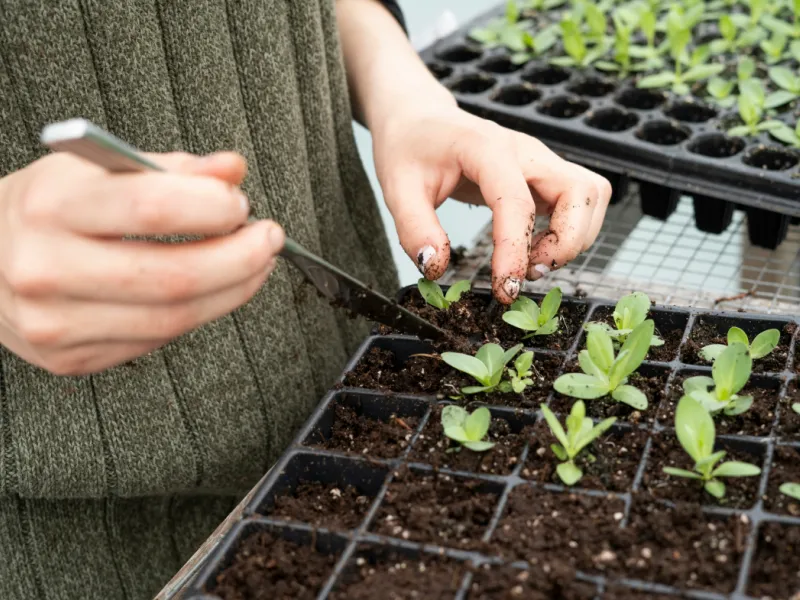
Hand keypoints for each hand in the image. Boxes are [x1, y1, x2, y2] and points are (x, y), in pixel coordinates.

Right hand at [0, 151, 283, 374]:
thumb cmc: (46, 207)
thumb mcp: (97, 169)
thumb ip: (171, 168)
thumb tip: (233, 171)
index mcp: (52, 206)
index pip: (152, 207)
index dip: (213, 207)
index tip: (241, 203)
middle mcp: (46, 268)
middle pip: (173, 277)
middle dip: (241, 259)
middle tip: (268, 240)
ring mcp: (55, 323)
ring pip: (172, 320)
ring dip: (231, 291)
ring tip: (253, 265)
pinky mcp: (69, 358)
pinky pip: (155, 341)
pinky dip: (196, 315)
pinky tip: (209, 292)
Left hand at [373, 104, 610, 303]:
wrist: (419, 118)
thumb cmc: (409, 148)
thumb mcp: (396, 188)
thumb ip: (414, 229)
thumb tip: (436, 267)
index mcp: (487, 148)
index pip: (517, 202)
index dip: (515, 250)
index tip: (505, 288)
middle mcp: (525, 150)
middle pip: (582, 191)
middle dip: (567, 242)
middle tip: (530, 272)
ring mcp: (540, 160)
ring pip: (591, 195)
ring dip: (575, 237)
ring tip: (534, 262)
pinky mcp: (544, 174)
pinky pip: (580, 201)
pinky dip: (571, 231)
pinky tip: (535, 249)